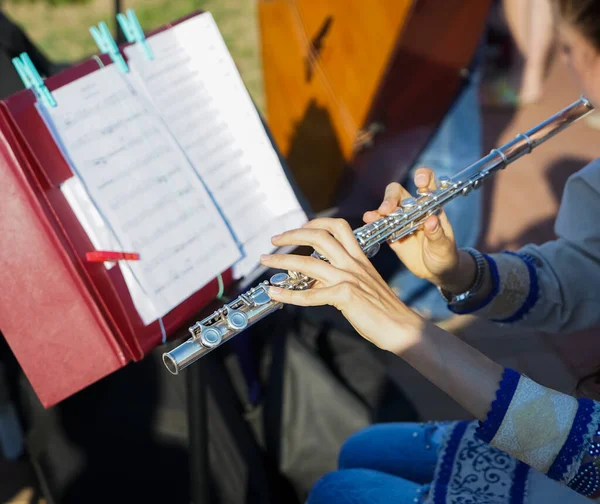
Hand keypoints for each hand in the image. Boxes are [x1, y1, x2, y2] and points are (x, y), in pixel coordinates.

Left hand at [259, 218, 423, 353]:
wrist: (402, 328)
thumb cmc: (382, 310)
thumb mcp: (361, 286)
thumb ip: (338, 279)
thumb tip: (313, 281)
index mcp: (359, 257)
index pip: (338, 227)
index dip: (315, 223)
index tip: (298, 229)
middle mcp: (353, 263)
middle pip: (319, 236)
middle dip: (293, 234)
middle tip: (274, 239)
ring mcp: (349, 278)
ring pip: (309, 263)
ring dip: (282, 260)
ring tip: (265, 261)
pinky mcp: (346, 296)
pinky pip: (310, 294)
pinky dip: (289, 294)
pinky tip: (275, 294)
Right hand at [362, 167, 471, 292]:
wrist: (436, 272)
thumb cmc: (445, 256)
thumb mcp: (444, 247)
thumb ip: (437, 234)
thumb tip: (430, 221)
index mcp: (431, 207)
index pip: (428, 184)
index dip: (423, 177)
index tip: (419, 182)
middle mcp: (414, 210)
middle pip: (399, 193)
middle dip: (391, 197)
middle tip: (387, 210)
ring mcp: (401, 221)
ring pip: (387, 207)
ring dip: (381, 209)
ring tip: (377, 216)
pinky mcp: (391, 234)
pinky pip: (380, 225)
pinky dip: (374, 221)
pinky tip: (369, 221)